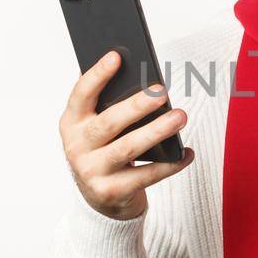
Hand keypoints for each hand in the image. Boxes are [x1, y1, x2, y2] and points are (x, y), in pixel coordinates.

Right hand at [59, 50, 194, 220]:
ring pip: (128, 148)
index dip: (97, 75)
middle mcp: (76, 147)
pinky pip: (145, 176)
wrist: (100, 200)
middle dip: (136, 105)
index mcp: (71, 123)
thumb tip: (144, 81)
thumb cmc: (105, 152)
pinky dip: (170, 164)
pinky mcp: (111, 192)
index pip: (81, 95)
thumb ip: (111, 107)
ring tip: (180, 116)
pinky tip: (186, 152)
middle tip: (162, 91)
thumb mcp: (98, 129)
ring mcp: (91, 172)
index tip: (116, 56)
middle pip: (109, 122)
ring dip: (157, 131)